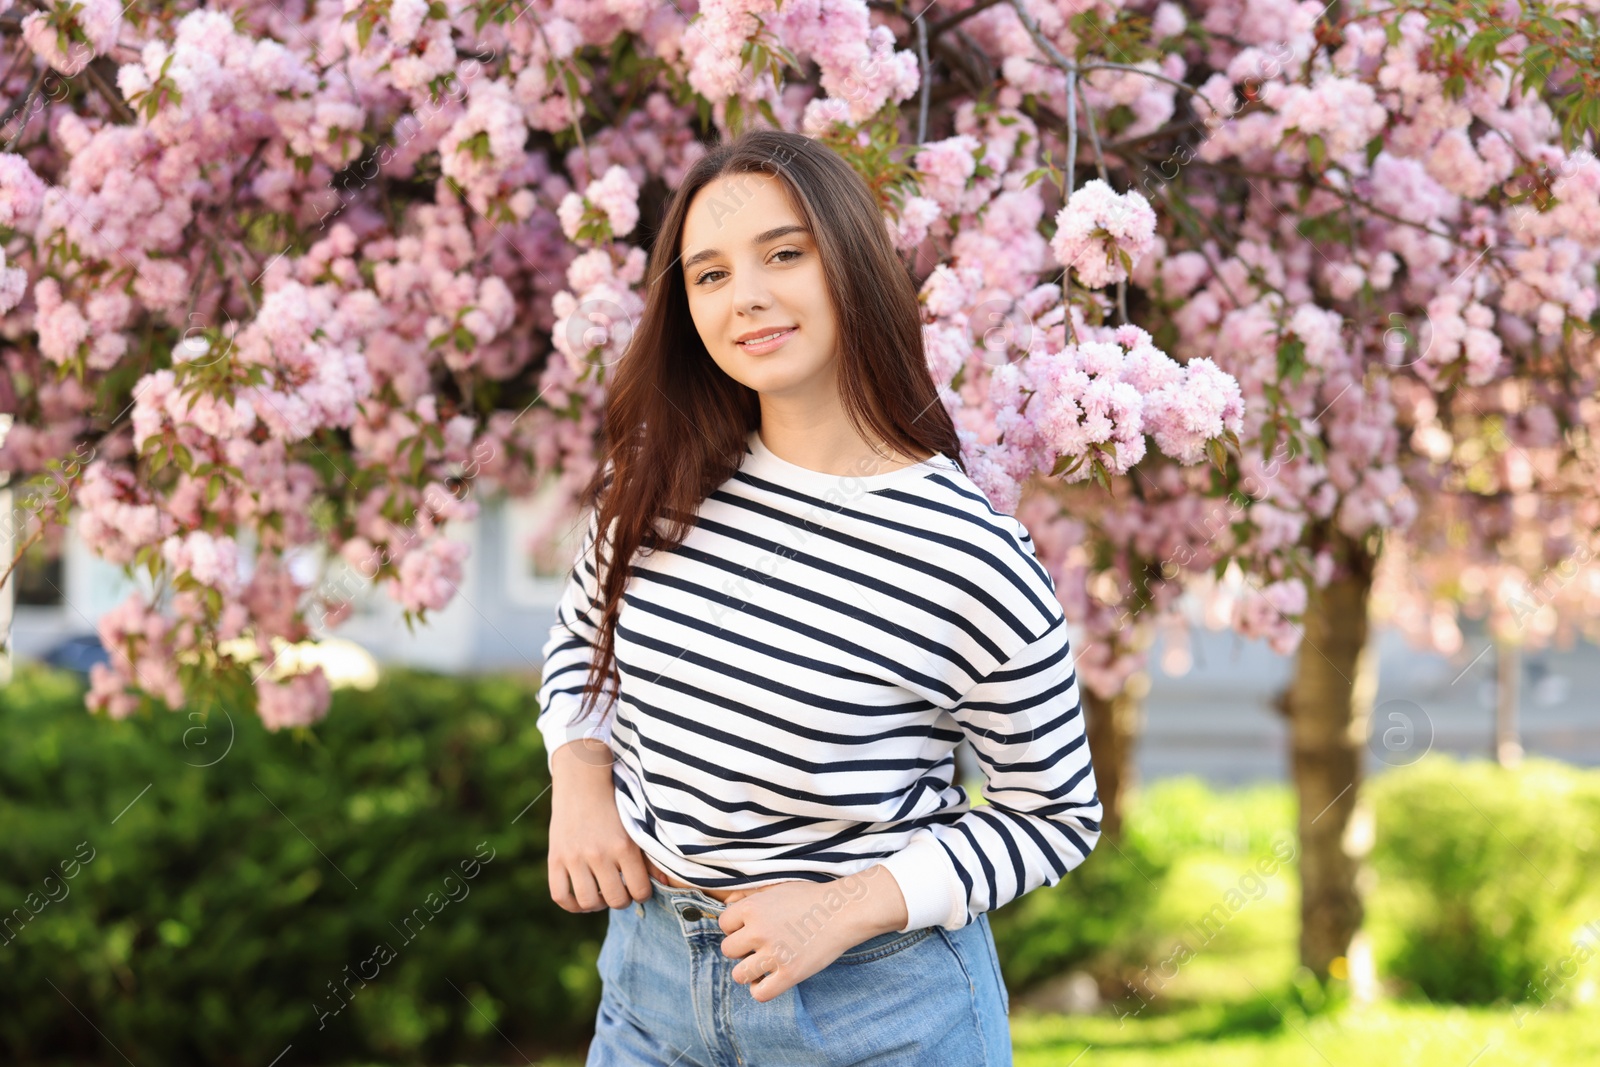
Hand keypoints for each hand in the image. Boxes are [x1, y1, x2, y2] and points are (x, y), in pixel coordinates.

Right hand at [546, 739, 652, 912]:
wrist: (581, 782)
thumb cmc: (614, 807)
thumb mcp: (635, 827)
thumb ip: (650, 857)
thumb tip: (666, 884)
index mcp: (624, 845)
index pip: (640, 891)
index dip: (641, 894)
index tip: (637, 887)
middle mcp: (599, 853)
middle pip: (616, 900)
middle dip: (621, 900)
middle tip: (619, 890)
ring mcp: (574, 857)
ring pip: (588, 903)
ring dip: (597, 904)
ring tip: (600, 893)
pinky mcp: (555, 858)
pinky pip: (560, 896)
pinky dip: (571, 904)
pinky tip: (580, 897)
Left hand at [716, 864, 910, 1002]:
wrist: (842, 911)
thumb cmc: (810, 899)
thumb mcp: (776, 888)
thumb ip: (749, 896)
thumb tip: (726, 905)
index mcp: (753, 908)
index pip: (724, 925)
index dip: (736, 928)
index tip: (752, 929)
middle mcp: (759, 931)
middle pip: (728, 950)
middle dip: (742, 949)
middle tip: (761, 945)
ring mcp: (774, 954)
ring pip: (739, 974)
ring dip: (748, 971)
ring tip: (763, 964)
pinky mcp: (790, 974)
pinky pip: (760, 993)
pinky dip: (760, 989)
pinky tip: (769, 979)